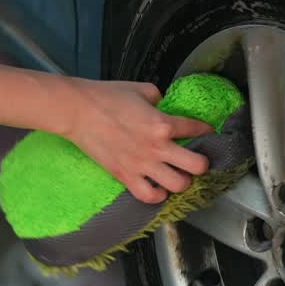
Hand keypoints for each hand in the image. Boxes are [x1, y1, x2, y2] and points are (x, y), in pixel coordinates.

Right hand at [65, 79, 211, 202]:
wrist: (78, 112)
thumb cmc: (107, 97)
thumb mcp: (142, 89)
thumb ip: (160, 99)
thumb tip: (165, 106)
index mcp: (163, 123)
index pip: (197, 129)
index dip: (206, 130)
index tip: (206, 131)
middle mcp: (157, 148)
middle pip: (197, 166)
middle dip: (201, 163)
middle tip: (195, 159)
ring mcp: (142, 165)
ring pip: (178, 185)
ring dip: (182, 180)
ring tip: (177, 174)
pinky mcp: (126, 176)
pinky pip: (150, 196)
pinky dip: (158, 195)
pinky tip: (159, 187)